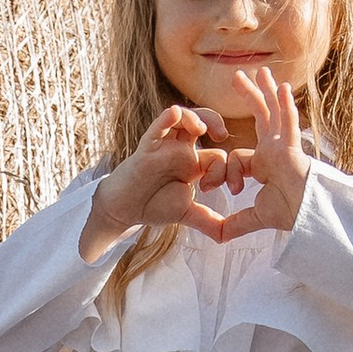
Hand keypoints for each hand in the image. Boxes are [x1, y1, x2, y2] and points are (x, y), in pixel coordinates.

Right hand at [79, 68, 305, 254]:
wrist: (126, 210)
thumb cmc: (154, 206)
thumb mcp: (186, 214)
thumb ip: (207, 221)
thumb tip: (227, 237)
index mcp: (194, 163)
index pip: (217, 156)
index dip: (225, 169)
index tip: (224, 188)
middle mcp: (181, 150)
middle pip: (202, 123)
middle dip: (215, 122)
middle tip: (222, 134)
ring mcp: (164, 146)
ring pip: (182, 119)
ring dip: (194, 117)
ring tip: (201, 129)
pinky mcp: (146, 146)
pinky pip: (158, 126)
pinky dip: (166, 118)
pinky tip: (175, 114)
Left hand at [205, 59, 307, 236]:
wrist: (307, 216)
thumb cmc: (288, 213)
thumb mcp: (255, 216)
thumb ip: (237, 223)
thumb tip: (219, 236)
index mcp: (265, 163)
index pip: (238, 157)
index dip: (225, 174)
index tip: (214, 190)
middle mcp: (275, 149)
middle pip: (261, 116)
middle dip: (250, 96)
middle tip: (238, 77)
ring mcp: (284, 145)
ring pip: (273, 112)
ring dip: (265, 91)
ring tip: (259, 71)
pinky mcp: (291, 148)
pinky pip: (287, 122)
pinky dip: (284, 105)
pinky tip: (281, 86)